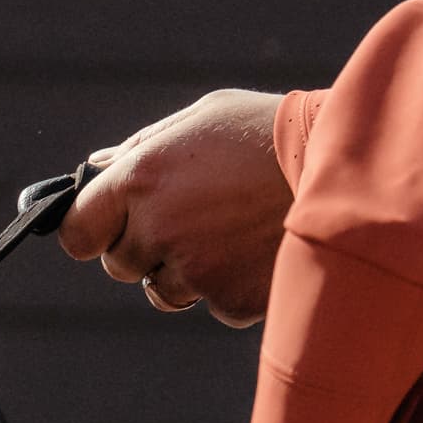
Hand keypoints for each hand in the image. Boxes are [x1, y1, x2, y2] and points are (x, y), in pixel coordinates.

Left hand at [55, 90, 292, 327]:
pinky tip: (259, 248)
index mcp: (140, 178)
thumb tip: (96, 169)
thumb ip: (143, 149)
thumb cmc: (267, 132)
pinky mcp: (230, 301)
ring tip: (234, 230)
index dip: (93, 230)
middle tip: (194, 217)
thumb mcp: (201, 119)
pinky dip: (231, 284)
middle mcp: (158, 228)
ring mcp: (194, 270)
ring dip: (187, 270)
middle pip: (120, 265)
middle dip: (146, 247)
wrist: (345, 165)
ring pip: (165, 290)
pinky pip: (213, 303)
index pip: (76, 232)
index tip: (111, 226)